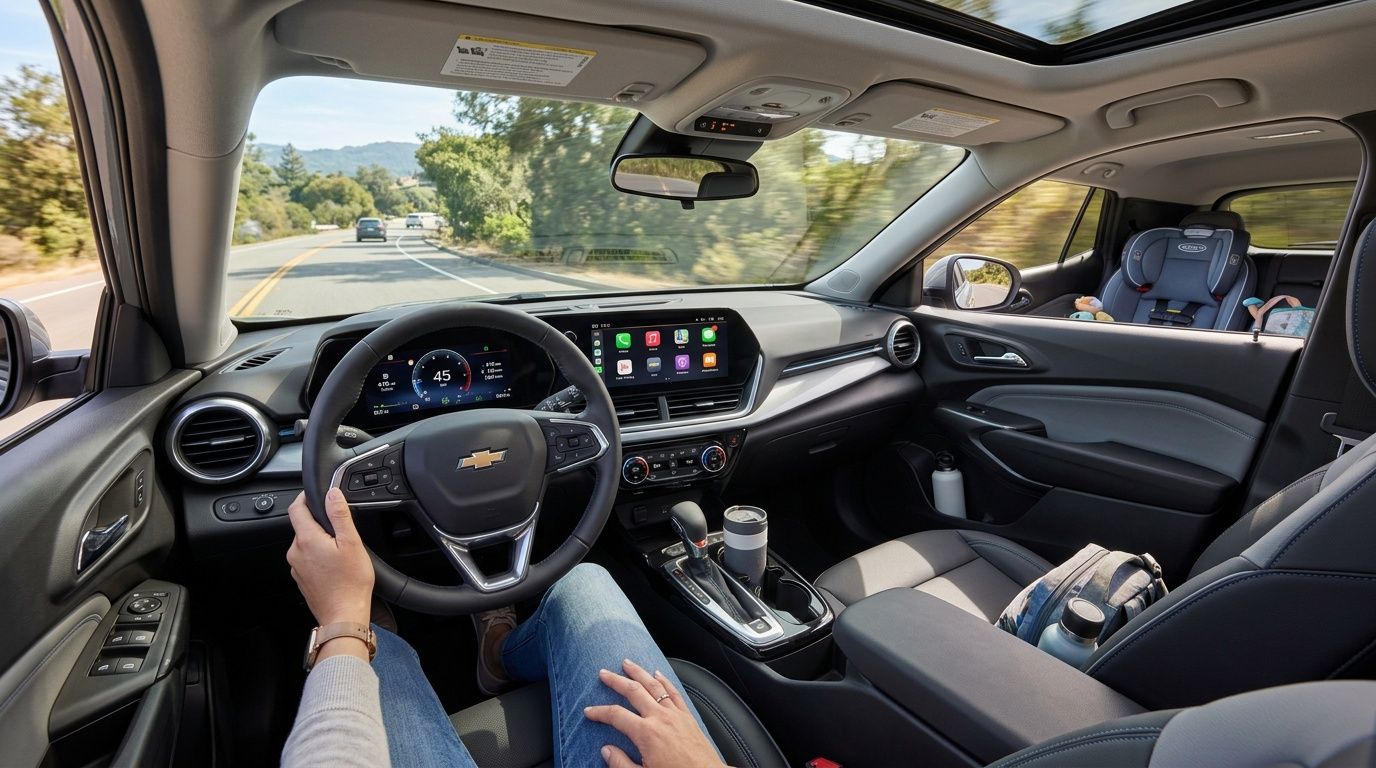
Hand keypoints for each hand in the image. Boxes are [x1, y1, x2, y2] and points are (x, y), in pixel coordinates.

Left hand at [286, 489, 373, 657]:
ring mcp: (297, 567)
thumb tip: (332, 493)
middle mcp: (296, 552)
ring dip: (319, 540)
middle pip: (302, 526)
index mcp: (306, 539)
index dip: (305, 497)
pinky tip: (335, 564)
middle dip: (318, 522)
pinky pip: (307, 559)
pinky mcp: (301, 578)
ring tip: (341, 548)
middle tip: (340, 527)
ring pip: (305, 543)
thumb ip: (339, 514)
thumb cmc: (350, 582)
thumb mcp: (351, 542)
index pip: (296, 508)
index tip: (316, 495)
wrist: (343, 615)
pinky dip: (318, 556)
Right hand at [585, 659, 725, 767]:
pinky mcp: (687, 716)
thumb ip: (621, 763)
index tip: (589, 711)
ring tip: (627, 663)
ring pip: (654, 685)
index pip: (616, 716)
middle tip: (603, 673)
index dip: (599, 712)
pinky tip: (658, 674)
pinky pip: (674, 692)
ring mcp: (675, 715)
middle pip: (633, 691)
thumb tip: (606, 750)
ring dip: (639, 672)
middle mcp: (660, 718)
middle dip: (616, 680)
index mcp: (646, 733)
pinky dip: (664, 681)